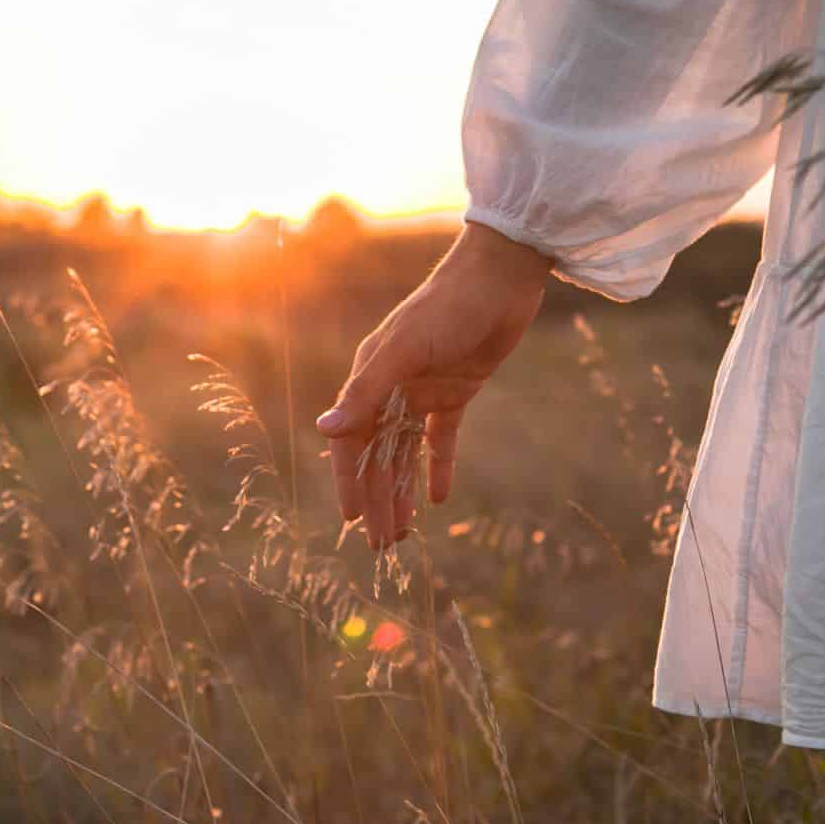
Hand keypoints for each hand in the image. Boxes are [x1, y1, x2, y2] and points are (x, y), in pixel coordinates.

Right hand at [316, 222, 551, 546]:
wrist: (500, 278)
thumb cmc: (446, 307)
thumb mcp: (402, 350)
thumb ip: (364, 392)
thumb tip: (324, 431)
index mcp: (371, 377)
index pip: (352, 441)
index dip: (350, 480)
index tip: (352, 519)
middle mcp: (392, 388)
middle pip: (379, 455)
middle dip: (378, 499)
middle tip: (382, 545)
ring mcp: (424, 390)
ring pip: (407, 453)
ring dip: (403, 491)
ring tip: (404, 533)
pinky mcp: (457, 391)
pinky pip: (442, 437)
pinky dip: (439, 466)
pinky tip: (439, 498)